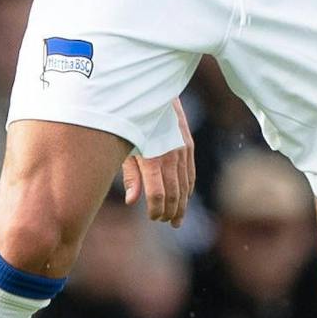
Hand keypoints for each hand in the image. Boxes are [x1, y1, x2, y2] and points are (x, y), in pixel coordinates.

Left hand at [122, 98, 194, 226]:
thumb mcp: (125, 147)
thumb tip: (131, 202)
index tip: (152, 217)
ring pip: (186, 186)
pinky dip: (188, 189)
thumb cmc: (130, 123)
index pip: (157, 195)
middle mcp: (170, 156)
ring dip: (182, 205)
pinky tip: (184, 198)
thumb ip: (130, 176)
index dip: (156, 210)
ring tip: (176, 218)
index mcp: (152, 159)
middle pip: (174, 194)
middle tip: (165, 222)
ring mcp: (182, 151)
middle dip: (170, 211)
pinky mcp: (188, 145)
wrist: (151, 95)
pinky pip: (191, 173)